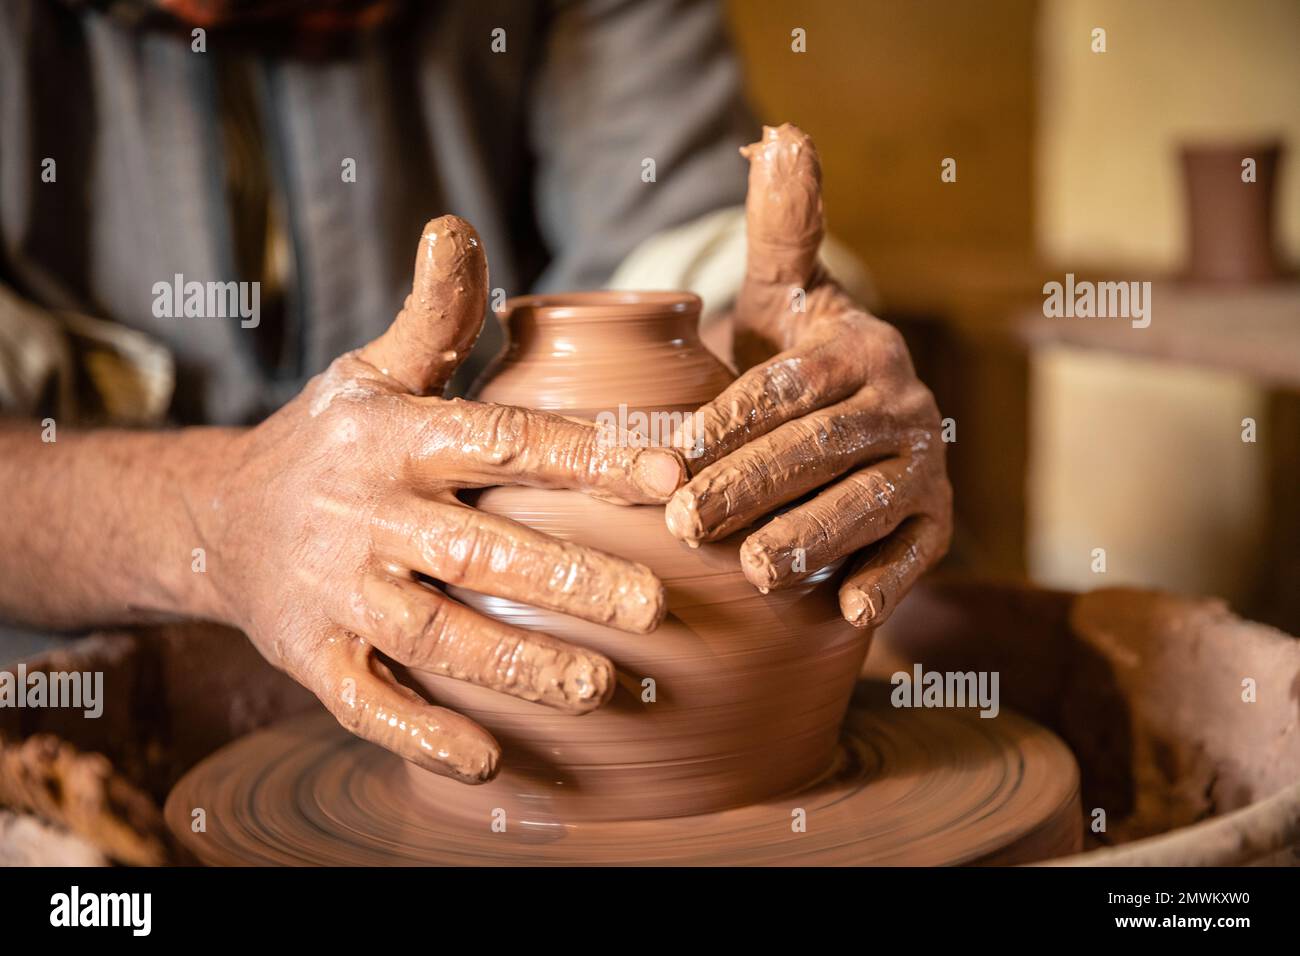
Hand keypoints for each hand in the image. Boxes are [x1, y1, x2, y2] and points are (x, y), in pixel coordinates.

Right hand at [197, 217, 684, 783]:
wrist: (216, 520)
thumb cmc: (330, 440)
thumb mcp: (373, 370)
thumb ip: (433, 314)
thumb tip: (458, 224)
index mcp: (397, 437)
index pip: (503, 442)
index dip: (587, 456)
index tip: (671, 474)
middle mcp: (367, 515)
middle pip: (478, 550)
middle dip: (569, 579)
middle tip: (655, 607)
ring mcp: (337, 593)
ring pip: (435, 635)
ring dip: (519, 665)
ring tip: (606, 689)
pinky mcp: (311, 657)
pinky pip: (368, 704)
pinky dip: (423, 734)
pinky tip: (492, 763)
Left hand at [665, 125, 951, 628]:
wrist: (862, 413)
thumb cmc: (800, 356)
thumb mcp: (786, 293)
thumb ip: (783, 227)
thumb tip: (784, 134)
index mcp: (859, 350)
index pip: (789, 386)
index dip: (731, 420)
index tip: (671, 454)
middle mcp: (902, 407)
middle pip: (821, 450)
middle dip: (753, 486)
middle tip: (686, 521)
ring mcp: (924, 468)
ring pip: (868, 506)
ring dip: (815, 539)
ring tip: (756, 572)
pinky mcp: (938, 523)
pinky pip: (919, 555)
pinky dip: (890, 584)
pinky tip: (849, 616)